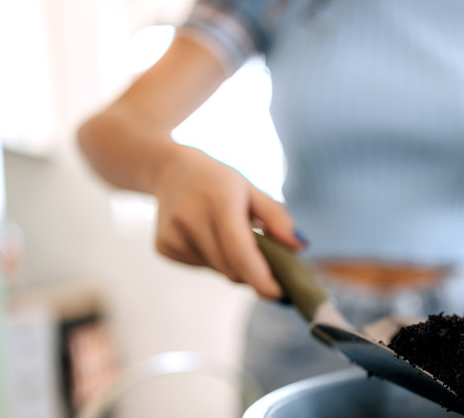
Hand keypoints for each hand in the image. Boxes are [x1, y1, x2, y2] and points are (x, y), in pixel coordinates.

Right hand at [150, 145, 304, 298]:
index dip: (260, 277)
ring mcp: (173, 235)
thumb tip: (300, 246)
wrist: (169, 171)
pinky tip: (206, 235)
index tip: (279, 293)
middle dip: (253, 271)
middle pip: (231, 267)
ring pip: (218, 270)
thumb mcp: (251, 189)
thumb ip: (277, 217)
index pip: (240, 250)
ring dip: (232, 264)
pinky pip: (200, 267)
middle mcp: (191, 219)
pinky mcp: (163, 247)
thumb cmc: (219, 181)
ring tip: (227, 235)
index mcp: (219, 200)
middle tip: (266, 262)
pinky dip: (212, 260)